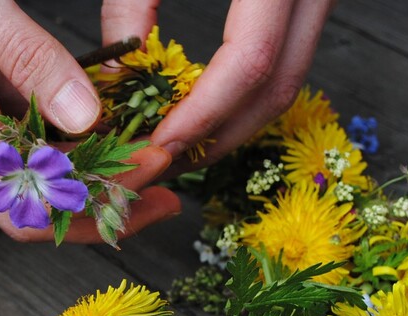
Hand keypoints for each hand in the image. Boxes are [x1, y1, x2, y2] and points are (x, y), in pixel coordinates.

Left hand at [102, 0, 334, 172]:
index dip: (202, 115)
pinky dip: (241, 94)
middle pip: (277, 89)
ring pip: (288, 82)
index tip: (155, 146)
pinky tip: (198, 108)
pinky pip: (285, 59)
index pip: (250, 64)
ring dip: (230, 125)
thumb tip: (119, 66)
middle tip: (158, 164)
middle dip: (216, 138)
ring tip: (172, 146)